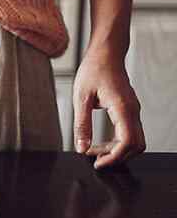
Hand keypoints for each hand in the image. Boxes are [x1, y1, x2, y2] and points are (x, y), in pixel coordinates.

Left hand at [73, 52, 145, 168]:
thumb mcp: (81, 98)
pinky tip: (99, 143)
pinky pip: (129, 132)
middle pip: (135, 145)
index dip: (114, 157)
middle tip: (94, 160)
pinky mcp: (129, 110)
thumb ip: (82, 124)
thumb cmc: (93, 70)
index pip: (127, 142)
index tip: (97, 163)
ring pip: (134, 140)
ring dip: (116, 150)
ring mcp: (133, 110)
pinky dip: (117, 142)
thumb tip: (81, 147)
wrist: (105, 53)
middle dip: (116, 157)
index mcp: (122, 108)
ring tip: (94, 152)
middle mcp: (133, 111)